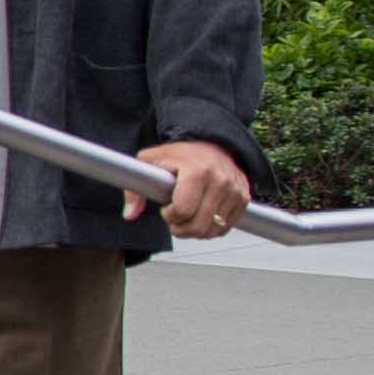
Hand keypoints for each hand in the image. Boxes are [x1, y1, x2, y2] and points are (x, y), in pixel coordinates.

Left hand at [130, 138, 251, 240]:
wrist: (212, 143)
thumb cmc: (181, 153)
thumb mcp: (151, 161)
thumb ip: (136, 188)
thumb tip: (130, 214)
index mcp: (197, 171)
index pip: (182, 211)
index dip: (169, 216)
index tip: (166, 209)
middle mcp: (219, 181)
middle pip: (198, 225)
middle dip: (180, 229)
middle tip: (174, 219)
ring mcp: (234, 191)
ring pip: (212, 230)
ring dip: (196, 231)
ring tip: (187, 217)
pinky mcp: (243, 198)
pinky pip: (226, 228)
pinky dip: (212, 229)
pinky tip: (202, 217)